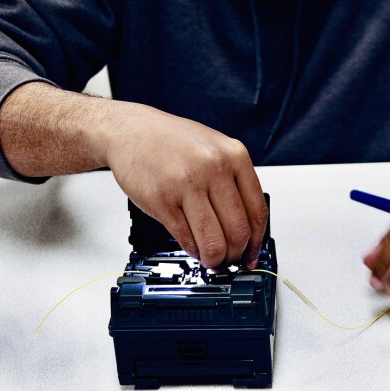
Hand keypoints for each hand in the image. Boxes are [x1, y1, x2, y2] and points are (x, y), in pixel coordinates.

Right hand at [103, 105, 267, 268]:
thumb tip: (246, 226)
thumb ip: (233, 182)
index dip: (256, 241)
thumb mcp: (215, 149)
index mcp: (234, 155)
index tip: (252, 253)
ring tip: (211, 260)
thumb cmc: (172, 140)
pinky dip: (192, 250)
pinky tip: (193, 248)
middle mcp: (214, 168)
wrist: (132, 130)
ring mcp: (187, 184)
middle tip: (229, 260)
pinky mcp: (162, 200)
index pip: (257, 211)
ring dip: (214, 259)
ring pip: (213, 240)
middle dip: (235, 254)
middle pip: (238, 230)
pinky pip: (186, 238)